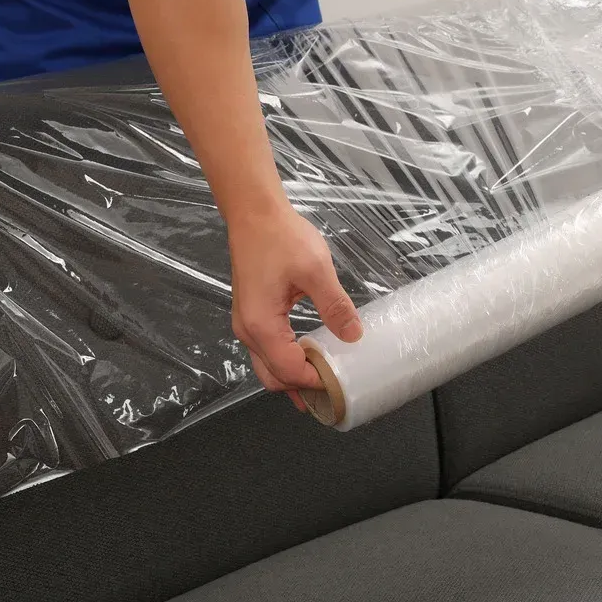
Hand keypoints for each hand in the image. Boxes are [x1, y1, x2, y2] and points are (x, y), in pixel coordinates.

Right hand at [228, 204, 362, 407]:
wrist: (255, 214)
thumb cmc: (282, 238)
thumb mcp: (316, 270)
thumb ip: (335, 306)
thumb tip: (354, 336)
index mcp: (262, 326)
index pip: (289, 371)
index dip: (316, 382)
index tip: (343, 384)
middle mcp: (248, 332)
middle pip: (273, 377)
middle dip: (302, 387)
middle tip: (335, 387)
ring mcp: (247, 324)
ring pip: (268, 365)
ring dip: (294, 375)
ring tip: (326, 377)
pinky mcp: (252, 314)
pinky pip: (267, 349)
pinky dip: (287, 359)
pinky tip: (310, 355)